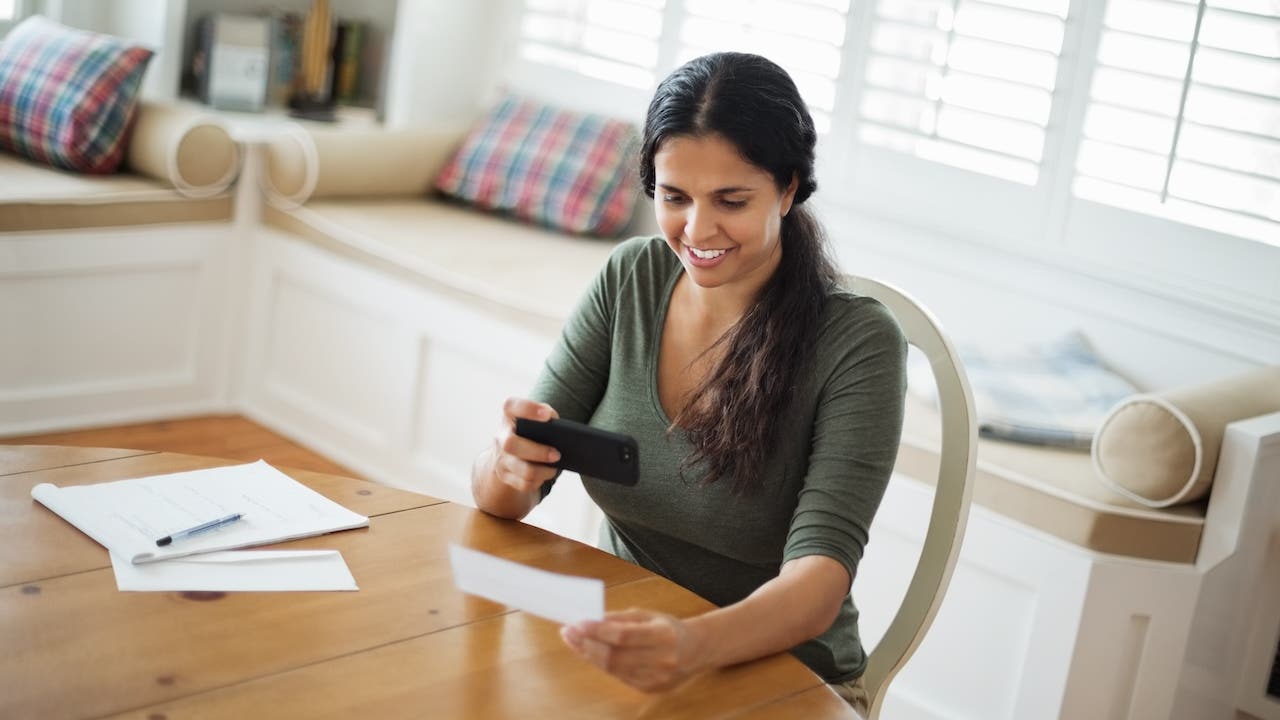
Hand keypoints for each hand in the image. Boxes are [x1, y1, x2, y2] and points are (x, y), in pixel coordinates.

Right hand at [490, 397, 560, 493]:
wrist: (507, 452)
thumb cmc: (530, 430)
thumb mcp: (535, 418)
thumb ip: (546, 415)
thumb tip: (559, 427)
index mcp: (509, 416)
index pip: (511, 406)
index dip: (528, 409)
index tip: (547, 416)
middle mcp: (501, 436)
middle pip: (511, 445)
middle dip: (538, 452)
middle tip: (557, 454)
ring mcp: (501, 458)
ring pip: (522, 470)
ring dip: (543, 471)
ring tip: (555, 467)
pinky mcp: (505, 476)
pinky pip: (524, 484)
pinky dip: (539, 481)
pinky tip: (546, 473)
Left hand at [560, 609, 699, 692]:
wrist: (695, 650)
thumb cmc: (668, 628)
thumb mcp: (648, 615)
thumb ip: (620, 619)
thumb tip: (591, 620)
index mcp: (663, 636)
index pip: (623, 636)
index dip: (597, 631)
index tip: (577, 623)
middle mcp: (661, 660)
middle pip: (615, 657)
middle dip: (587, 644)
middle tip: (569, 633)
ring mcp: (655, 678)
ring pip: (613, 669)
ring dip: (589, 655)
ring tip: (574, 641)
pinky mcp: (649, 689)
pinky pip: (618, 676)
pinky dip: (601, 664)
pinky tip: (591, 653)